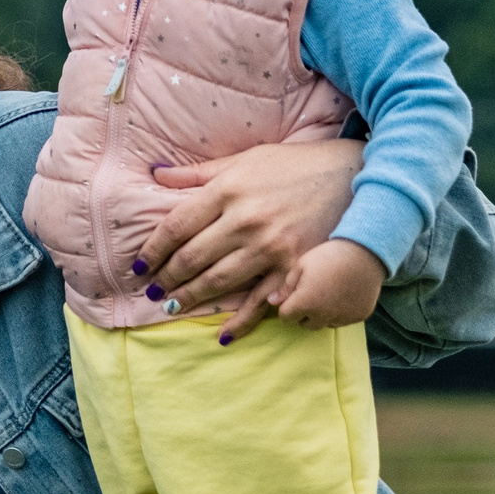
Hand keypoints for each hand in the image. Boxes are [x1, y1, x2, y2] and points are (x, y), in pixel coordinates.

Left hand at [130, 140, 362, 341]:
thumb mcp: (246, 159)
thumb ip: (199, 173)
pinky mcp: (295, 268)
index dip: (153, 249)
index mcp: (228, 190)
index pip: (176, 226)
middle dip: (167, 279)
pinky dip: (241, 321)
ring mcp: (271, 247)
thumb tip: (156, 175)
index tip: (138, 266)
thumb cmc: (296, 165)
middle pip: (193, 258)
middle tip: (151, 292)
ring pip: (219, 281)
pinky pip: (261, 301)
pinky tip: (223, 334)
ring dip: (191, 298)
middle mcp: (246, 220)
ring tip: (171, 307)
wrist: (356, 176)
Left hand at [275, 239, 385, 328]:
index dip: (287, 307)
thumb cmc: (328, 255)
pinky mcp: (358, 316)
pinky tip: (343, 295)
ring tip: (327, 294)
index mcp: (305, 303)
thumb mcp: (301, 265)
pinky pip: (343, 320)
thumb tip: (272, 302)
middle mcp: (323, 316)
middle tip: (310, 294)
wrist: (365, 253)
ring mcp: (342, 318)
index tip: (293, 296)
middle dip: (303, 313)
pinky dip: (340, 312)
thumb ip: (286, 287)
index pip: (286, 317)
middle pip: (305, 324)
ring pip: (324, 324)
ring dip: (321, 314)